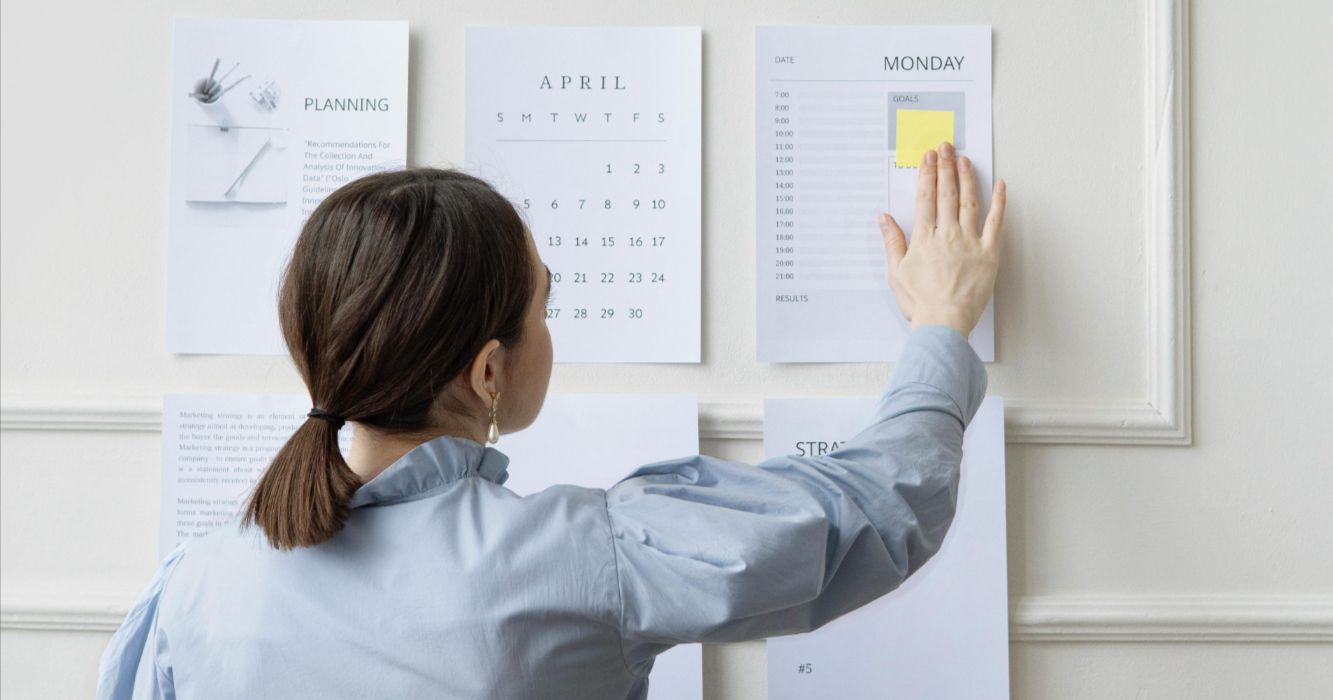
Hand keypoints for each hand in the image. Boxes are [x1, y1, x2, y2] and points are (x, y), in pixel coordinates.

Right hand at [878, 142, 1005, 337]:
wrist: (943, 322)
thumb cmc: (920, 302)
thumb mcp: (896, 272)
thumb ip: (892, 242)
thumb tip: (885, 218)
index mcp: (924, 238)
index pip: (925, 198)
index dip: (926, 174)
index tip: (928, 158)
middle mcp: (946, 234)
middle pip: (946, 194)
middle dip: (945, 167)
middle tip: (945, 147)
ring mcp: (969, 242)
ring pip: (969, 202)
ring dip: (966, 178)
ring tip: (964, 159)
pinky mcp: (989, 253)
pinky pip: (996, 223)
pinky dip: (999, 203)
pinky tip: (1000, 186)